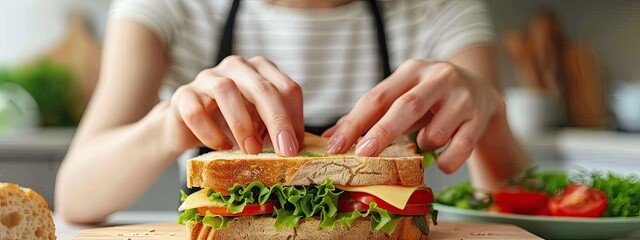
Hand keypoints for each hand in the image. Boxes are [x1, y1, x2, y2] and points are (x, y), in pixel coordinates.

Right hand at [156, 56, 303, 155]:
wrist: (187, 127)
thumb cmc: (230, 123)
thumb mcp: (260, 125)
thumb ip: (277, 130)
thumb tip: (296, 148)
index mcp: (261, 70)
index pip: (287, 88)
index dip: (294, 118)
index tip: (295, 147)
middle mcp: (236, 67)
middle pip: (261, 87)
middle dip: (276, 120)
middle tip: (284, 150)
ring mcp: (207, 77)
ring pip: (226, 90)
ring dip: (242, 124)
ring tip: (252, 150)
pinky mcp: (183, 95)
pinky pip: (196, 111)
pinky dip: (211, 132)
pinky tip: (222, 147)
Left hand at [323, 59, 503, 172]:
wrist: (482, 91)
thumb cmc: (429, 97)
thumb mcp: (401, 95)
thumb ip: (368, 114)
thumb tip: (330, 138)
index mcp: (411, 70)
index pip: (377, 97)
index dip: (354, 122)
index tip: (334, 145)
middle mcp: (438, 78)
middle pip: (406, 107)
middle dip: (382, 133)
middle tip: (362, 155)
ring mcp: (462, 97)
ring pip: (434, 133)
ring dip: (423, 145)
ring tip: (425, 141)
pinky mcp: (480, 118)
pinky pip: (459, 149)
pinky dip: (447, 161)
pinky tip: (443, 160)